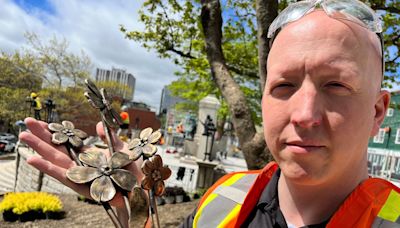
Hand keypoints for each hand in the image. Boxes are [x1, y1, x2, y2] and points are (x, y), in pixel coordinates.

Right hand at [19, 117, 143, 207]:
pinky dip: (47, 168)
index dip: (54, 132)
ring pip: (55, 160)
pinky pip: (62, 176)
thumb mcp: (121, 149)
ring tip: (23, 136)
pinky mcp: (80, 186)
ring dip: (38, 149)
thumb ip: (109, 137)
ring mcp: (79, 175)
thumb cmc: (131, 170)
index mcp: (88, 156)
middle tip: (26, 121)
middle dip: (41, 136)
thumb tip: (98, 124)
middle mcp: (81, 165)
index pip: (67, 142)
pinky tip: (32, 159)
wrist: (140, 189)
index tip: (42, 121)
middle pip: (57, 148)